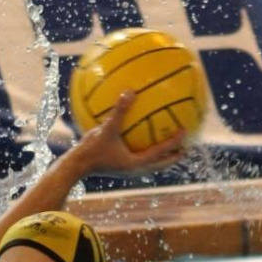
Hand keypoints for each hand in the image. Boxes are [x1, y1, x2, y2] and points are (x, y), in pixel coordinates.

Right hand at [70, 92, 188, 175]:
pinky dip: (146, 151)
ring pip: (152, 164)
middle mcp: (135, 169)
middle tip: (186, 148)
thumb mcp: (106, 129)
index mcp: (136, 163)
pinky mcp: (121, 168)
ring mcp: (128, 170)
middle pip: (161, 164)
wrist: (76, 167)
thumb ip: (119, 111)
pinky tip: (142, 141)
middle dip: (174, 156)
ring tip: (171, 148)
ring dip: (162, 156)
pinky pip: (139, 159)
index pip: (161, 152)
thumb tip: (130, 91)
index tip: (186, 132)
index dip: (174, 142)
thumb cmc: (91, 150)